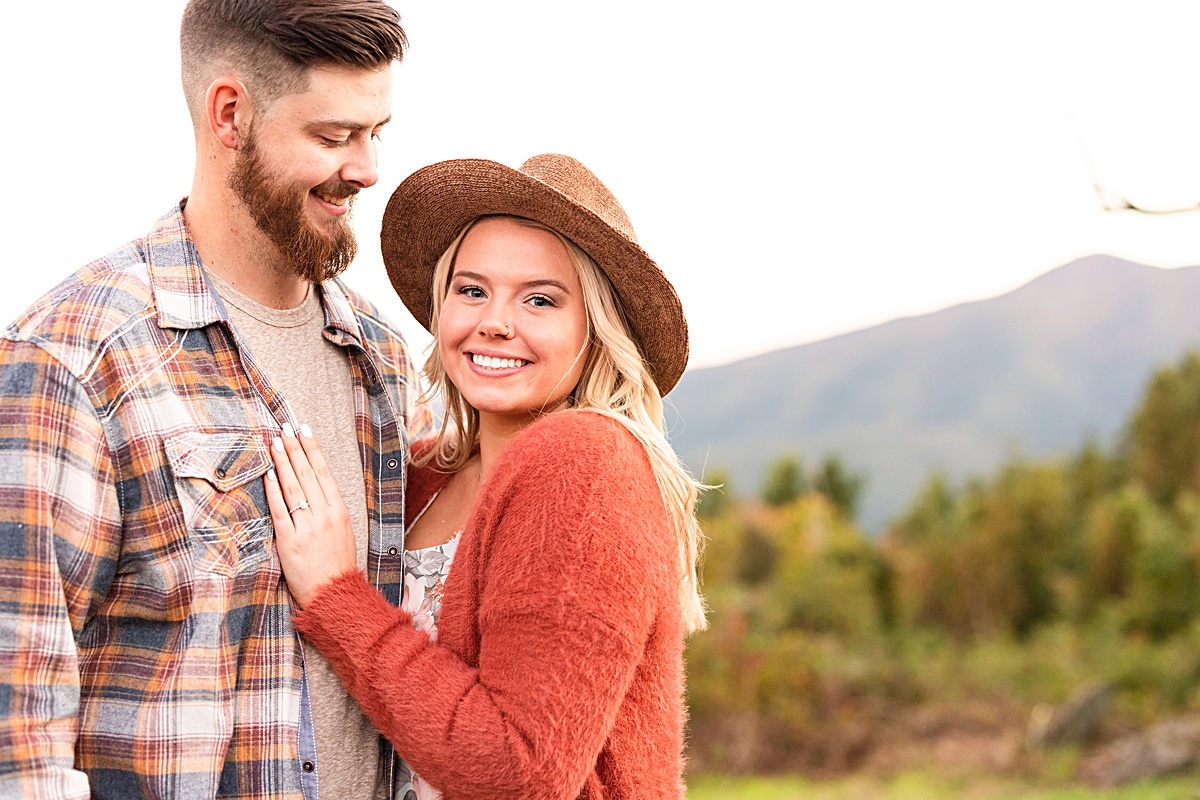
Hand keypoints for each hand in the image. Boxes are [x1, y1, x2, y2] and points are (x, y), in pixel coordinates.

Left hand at [264, 423, 358, 607]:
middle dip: (295, 448)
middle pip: (308, 474)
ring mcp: (307, 527)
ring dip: (283, 462)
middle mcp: (325, 515)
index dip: (313, 449)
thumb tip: (315, 488)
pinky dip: (273, 490)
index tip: (304, 431)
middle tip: (285, 428)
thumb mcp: (343, 533)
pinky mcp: (290, 541)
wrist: (334, 594)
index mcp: (339, 511)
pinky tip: (268, 475)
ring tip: (274, 443)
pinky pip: (280, 510)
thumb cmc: (337, 566)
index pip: (324, 472)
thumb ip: (329, 511)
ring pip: (294, 487)